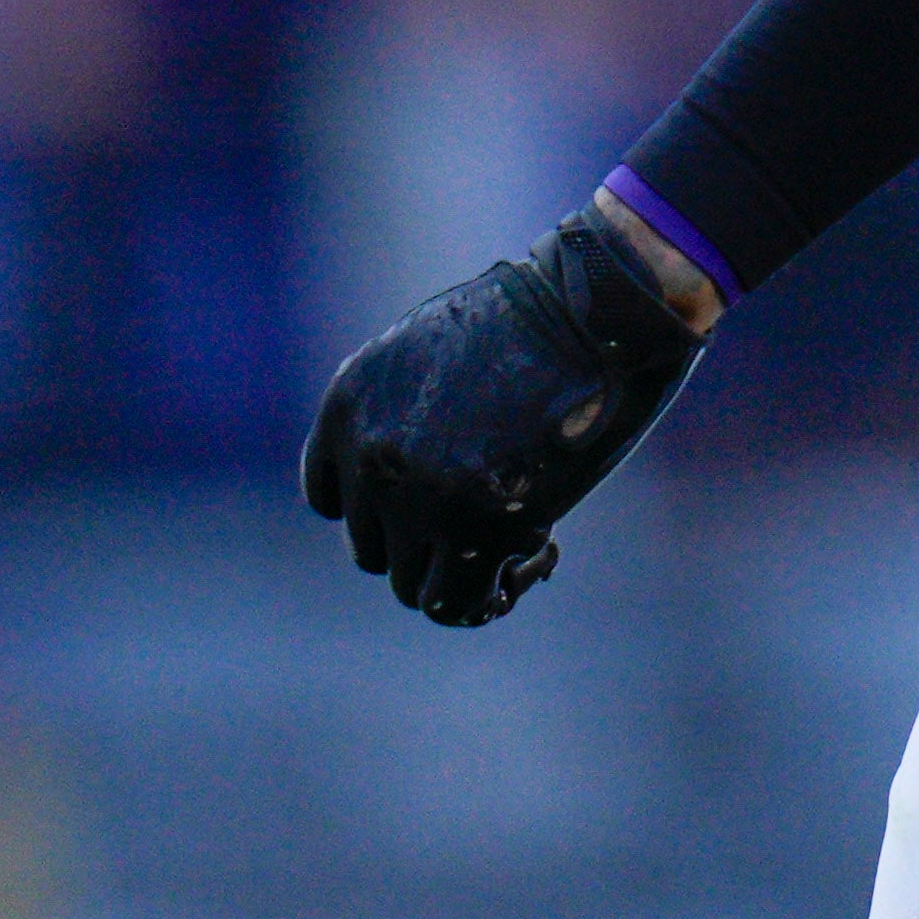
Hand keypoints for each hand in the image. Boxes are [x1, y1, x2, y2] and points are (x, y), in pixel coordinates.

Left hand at [300, 213, 704, 625]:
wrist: (588, 313)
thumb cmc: (530, 324)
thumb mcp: (433, 354)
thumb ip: (405, 418)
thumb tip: (415, 494)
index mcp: (348, 404)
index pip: (331, 497)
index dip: (385, 511)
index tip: (435, 501)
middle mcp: (367, 454)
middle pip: (373, 548)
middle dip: (431, 545)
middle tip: (493, 521)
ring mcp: (414, 494)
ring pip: (412, 584)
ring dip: (465, 573)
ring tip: (524, 535)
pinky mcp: (471, 527)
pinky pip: (456, 604)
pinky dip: (490, 598)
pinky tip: (541, 554)